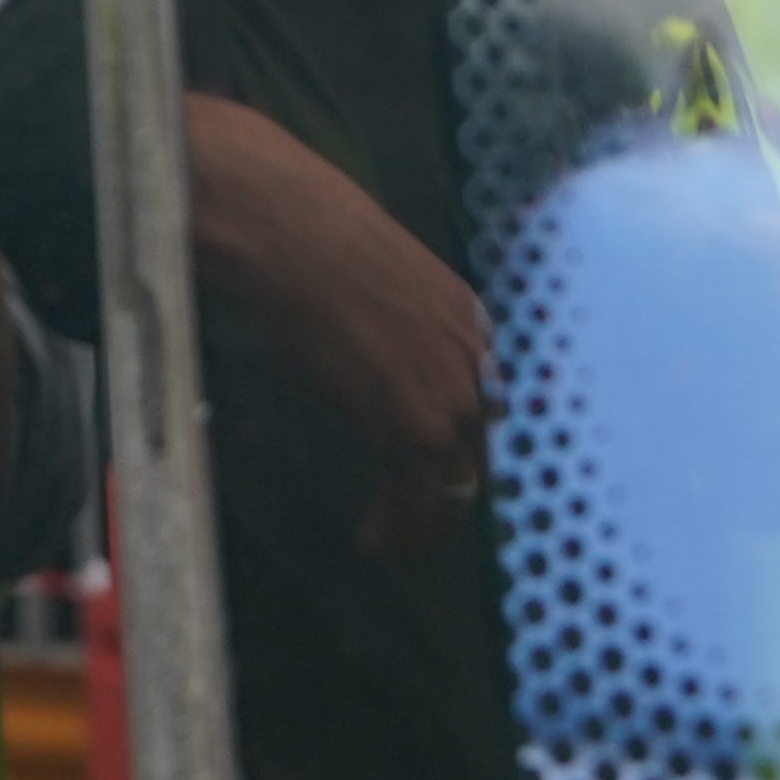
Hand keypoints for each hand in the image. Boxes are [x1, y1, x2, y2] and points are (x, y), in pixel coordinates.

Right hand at [183, 93, 493, 554]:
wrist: (295, 234)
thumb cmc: (315, 237)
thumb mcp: (379, 276)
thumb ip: (395, 318)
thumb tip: (368, 335)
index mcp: (470, 321)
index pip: (483, 403)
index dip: (460, 444)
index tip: (436, 470)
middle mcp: (473, 364)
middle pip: (479, 452)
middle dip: (449, 492)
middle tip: (416, 523)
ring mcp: (448, 397)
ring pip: (456, 486)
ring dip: (424, 524)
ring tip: (390, 545)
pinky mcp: (412, 427)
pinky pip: (420, 497)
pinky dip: (400, 529)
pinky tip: (372, 539)